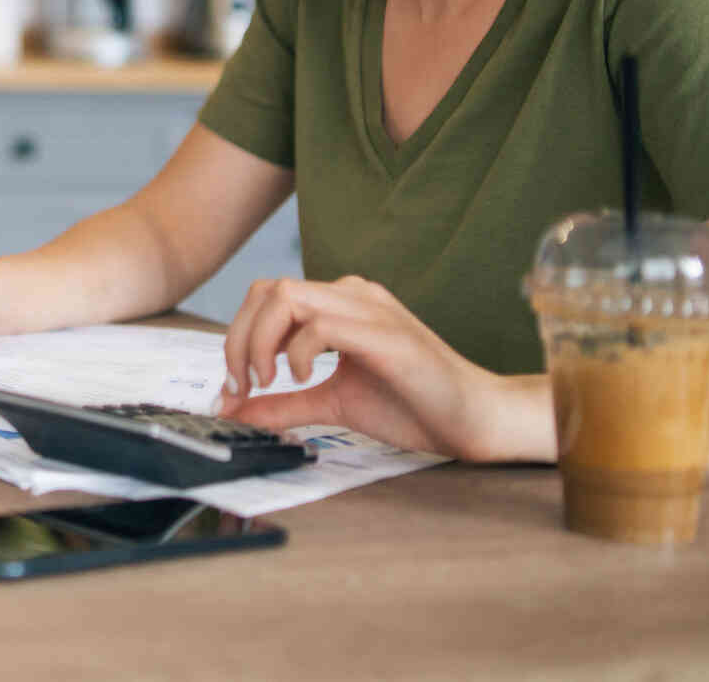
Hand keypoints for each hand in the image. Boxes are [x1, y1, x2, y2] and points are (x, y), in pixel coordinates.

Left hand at [217, 275, 509, 459]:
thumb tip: (235, 409)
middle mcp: (353, 295)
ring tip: (269, 381)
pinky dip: (297, 352)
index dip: (238, 335)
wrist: (473, 419)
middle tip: (243, 384)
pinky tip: (303, 379)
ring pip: (287, 297)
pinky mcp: (385, 333)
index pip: (268, 296)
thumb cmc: (413, 406)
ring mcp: (370, 309)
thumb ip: (284, 403)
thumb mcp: (332, 404)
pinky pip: (321, 324)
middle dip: (239, 338)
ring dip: (261, 342)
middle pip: (268, 291)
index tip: (236, 384)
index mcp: (341, 304)